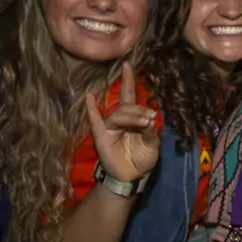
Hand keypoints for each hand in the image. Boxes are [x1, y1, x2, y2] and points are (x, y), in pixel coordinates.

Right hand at [85, 61, 158, 182]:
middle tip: (150, 117)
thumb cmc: (142, 159)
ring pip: (119, 114)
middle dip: (139, 110)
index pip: (130, 96)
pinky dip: (92, 110)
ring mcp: (110, 127)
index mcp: (133, 118)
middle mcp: (120, 119)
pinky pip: (96, 122)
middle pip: (128, 106)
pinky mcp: (102, 136)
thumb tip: (150, 121)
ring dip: (132, 116)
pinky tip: (89, 98)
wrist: (133, 177)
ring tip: (144, 122)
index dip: (129, 80)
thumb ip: (151, 132)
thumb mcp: (152, 145)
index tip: (128, 64)